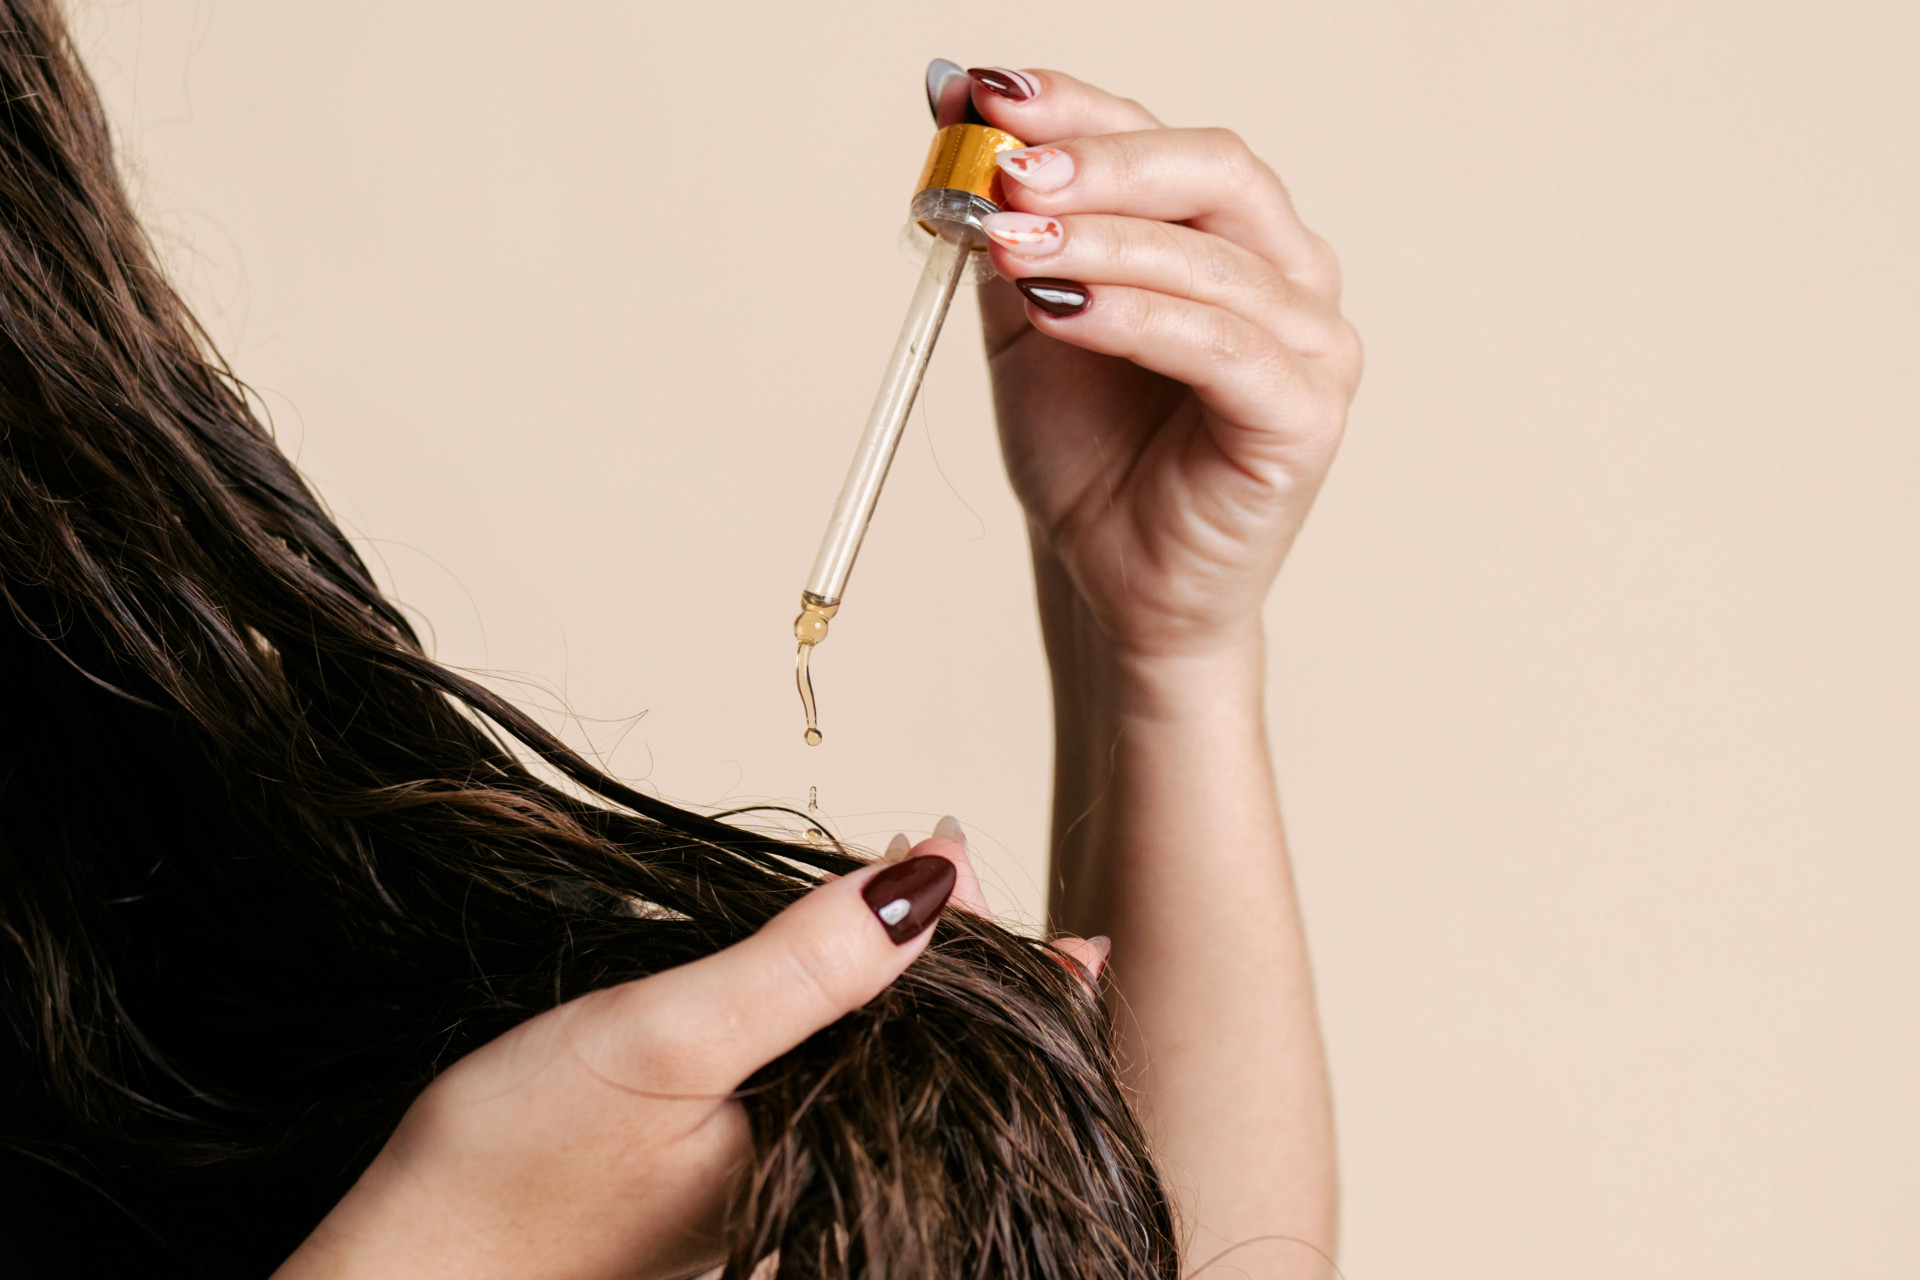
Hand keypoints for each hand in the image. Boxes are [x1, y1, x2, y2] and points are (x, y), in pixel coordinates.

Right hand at [273, 824, 1108, 1279]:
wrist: (396, 1277)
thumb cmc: (509, 1179)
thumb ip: (807, 964)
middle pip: (942, 1066)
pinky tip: (848, 985)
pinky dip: (847, 1024)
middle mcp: (834, 1186)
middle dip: (974, 976)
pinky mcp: (738, 1185)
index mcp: (841, 1161)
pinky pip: (830, 1093)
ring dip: (912, 993)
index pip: (969, 1048)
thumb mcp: (667, 1041)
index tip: (1008, 869)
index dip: (1003, 957)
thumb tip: (936, 875)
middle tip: (997, 882)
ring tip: (950, 915)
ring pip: (887, 1075)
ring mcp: (786, 1192)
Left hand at [965, 68, 1361, 659]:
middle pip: (1214, 170)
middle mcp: (1290, 273)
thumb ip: (1004, 215)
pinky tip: (1057, 306)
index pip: (1163, 139)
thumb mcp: (1026, 315)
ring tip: (1007, 242)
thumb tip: (950, 91)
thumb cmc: (1087, 454)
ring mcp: (1312, 344)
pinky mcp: (1305, 416)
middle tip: (1006, 171)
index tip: (982, 93)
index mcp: (1232, 235)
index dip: (1077, 107)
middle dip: (1101, 162)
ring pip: (1213, 257)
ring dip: (1102, 239)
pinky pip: (1221, 346)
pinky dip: (1134, 316)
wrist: (1109, 581)